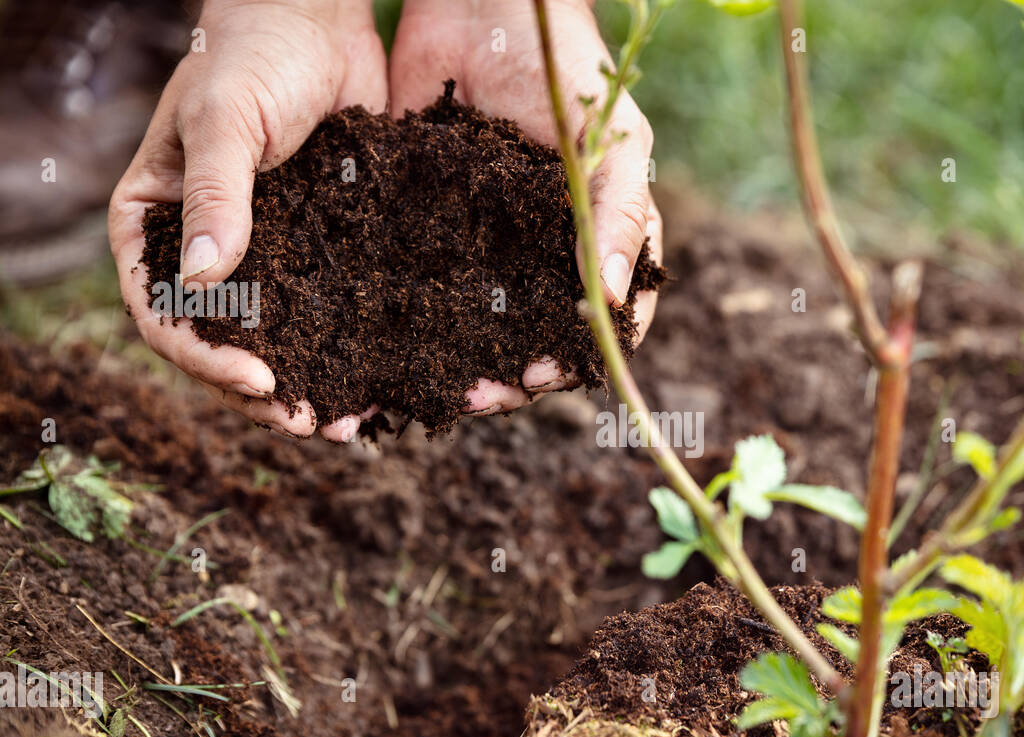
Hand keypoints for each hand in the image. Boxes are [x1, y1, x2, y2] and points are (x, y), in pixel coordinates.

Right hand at [109, 0, 386, 441]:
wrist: (317, 22)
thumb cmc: (252, 56)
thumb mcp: (224, 121)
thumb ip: (215, 195)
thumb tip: (206, 281)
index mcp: (157, 225)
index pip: (162, 312)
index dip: (203, 357)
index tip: (258, 380)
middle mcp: (206, 250)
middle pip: (219, 342)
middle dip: (260, 391)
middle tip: (311, 423)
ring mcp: (264, 254)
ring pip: (277, 337)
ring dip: (308, 382)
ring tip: (348, 421)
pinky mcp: (318, 249)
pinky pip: (327, 310)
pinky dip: (348, 347)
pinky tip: (382, 378)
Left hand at [389, 0, 661, 415]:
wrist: (486, 4)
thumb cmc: (571, 73)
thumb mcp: (615, 144)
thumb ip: (623, 218)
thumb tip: (616, 301)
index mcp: (598, 243)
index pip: (602, 322)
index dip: (579, 359)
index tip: (544, 376)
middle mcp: (542, 255)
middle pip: (534, 339)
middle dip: (511, 378)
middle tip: (478, 397)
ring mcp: (486, 244)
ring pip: (477, 324)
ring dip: (462, 363)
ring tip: (437, 391)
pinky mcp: (430, 225)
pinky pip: (422, 283)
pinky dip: (411, 322)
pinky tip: (387, 348)